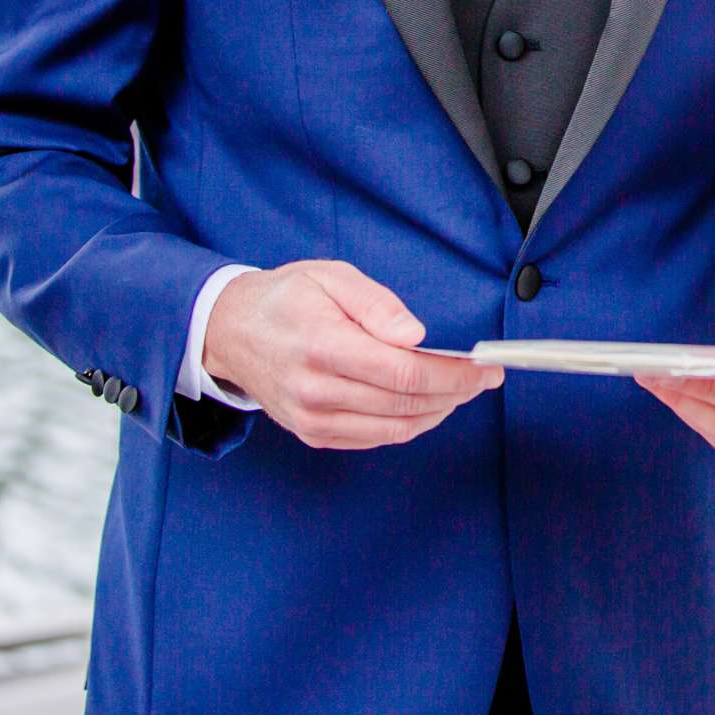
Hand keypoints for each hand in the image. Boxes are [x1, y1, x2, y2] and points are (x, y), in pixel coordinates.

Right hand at [203, 260, 501, 449]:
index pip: (404, 373)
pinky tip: (425, 403)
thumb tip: (415, 335)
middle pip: (405, 403)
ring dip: (436, 412)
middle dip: (455, 393)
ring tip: (459, 390)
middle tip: (482, 379)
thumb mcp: (331, 277)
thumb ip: (377, 304)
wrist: (229, 331)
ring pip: (394, 428)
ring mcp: (312, 419)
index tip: (485, 369)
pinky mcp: (312, 433)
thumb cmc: (285, 298)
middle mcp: (315, 390)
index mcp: (323, 346)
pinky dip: (408, 424)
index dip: (453, 376)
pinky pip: (374, 438)